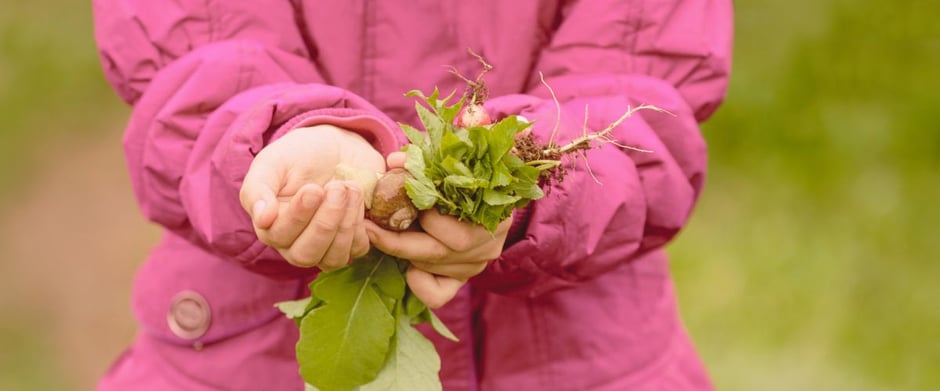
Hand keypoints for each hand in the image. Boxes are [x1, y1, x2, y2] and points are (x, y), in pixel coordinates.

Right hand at [239, 125, 384, 269]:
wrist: (333, 146)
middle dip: (325, 222)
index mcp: (270, 227)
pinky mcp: (351, 242)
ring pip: (333, 258)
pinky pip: (357, 248)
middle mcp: (295, 244)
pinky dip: (361, 225)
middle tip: (337, 188)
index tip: (314, 189)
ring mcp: (325, 247)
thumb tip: (262, 219)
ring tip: (352, 188)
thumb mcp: (272, 163)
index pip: (279, 236)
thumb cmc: (296, 155)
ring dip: (345, 224)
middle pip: (306, 255)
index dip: (298, 216)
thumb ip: (258, 190)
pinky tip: (359, 198)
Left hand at [365, 153, 511, 307]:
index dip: (427, 212)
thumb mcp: (449, 160)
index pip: (460, 222)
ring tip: (387, 233)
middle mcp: (488, 245)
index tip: (401, 195)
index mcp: (494, 215)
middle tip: (374, 224)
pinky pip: (436, 294)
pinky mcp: (461, 281)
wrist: (475, 194)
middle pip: (440, 251)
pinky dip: (417, 282)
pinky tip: (409, 265)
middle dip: (401, 238)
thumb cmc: (460, 174)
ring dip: (405, 251)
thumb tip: (395, 161)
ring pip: (432, 267)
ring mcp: (476, 265)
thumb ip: (426, 158)